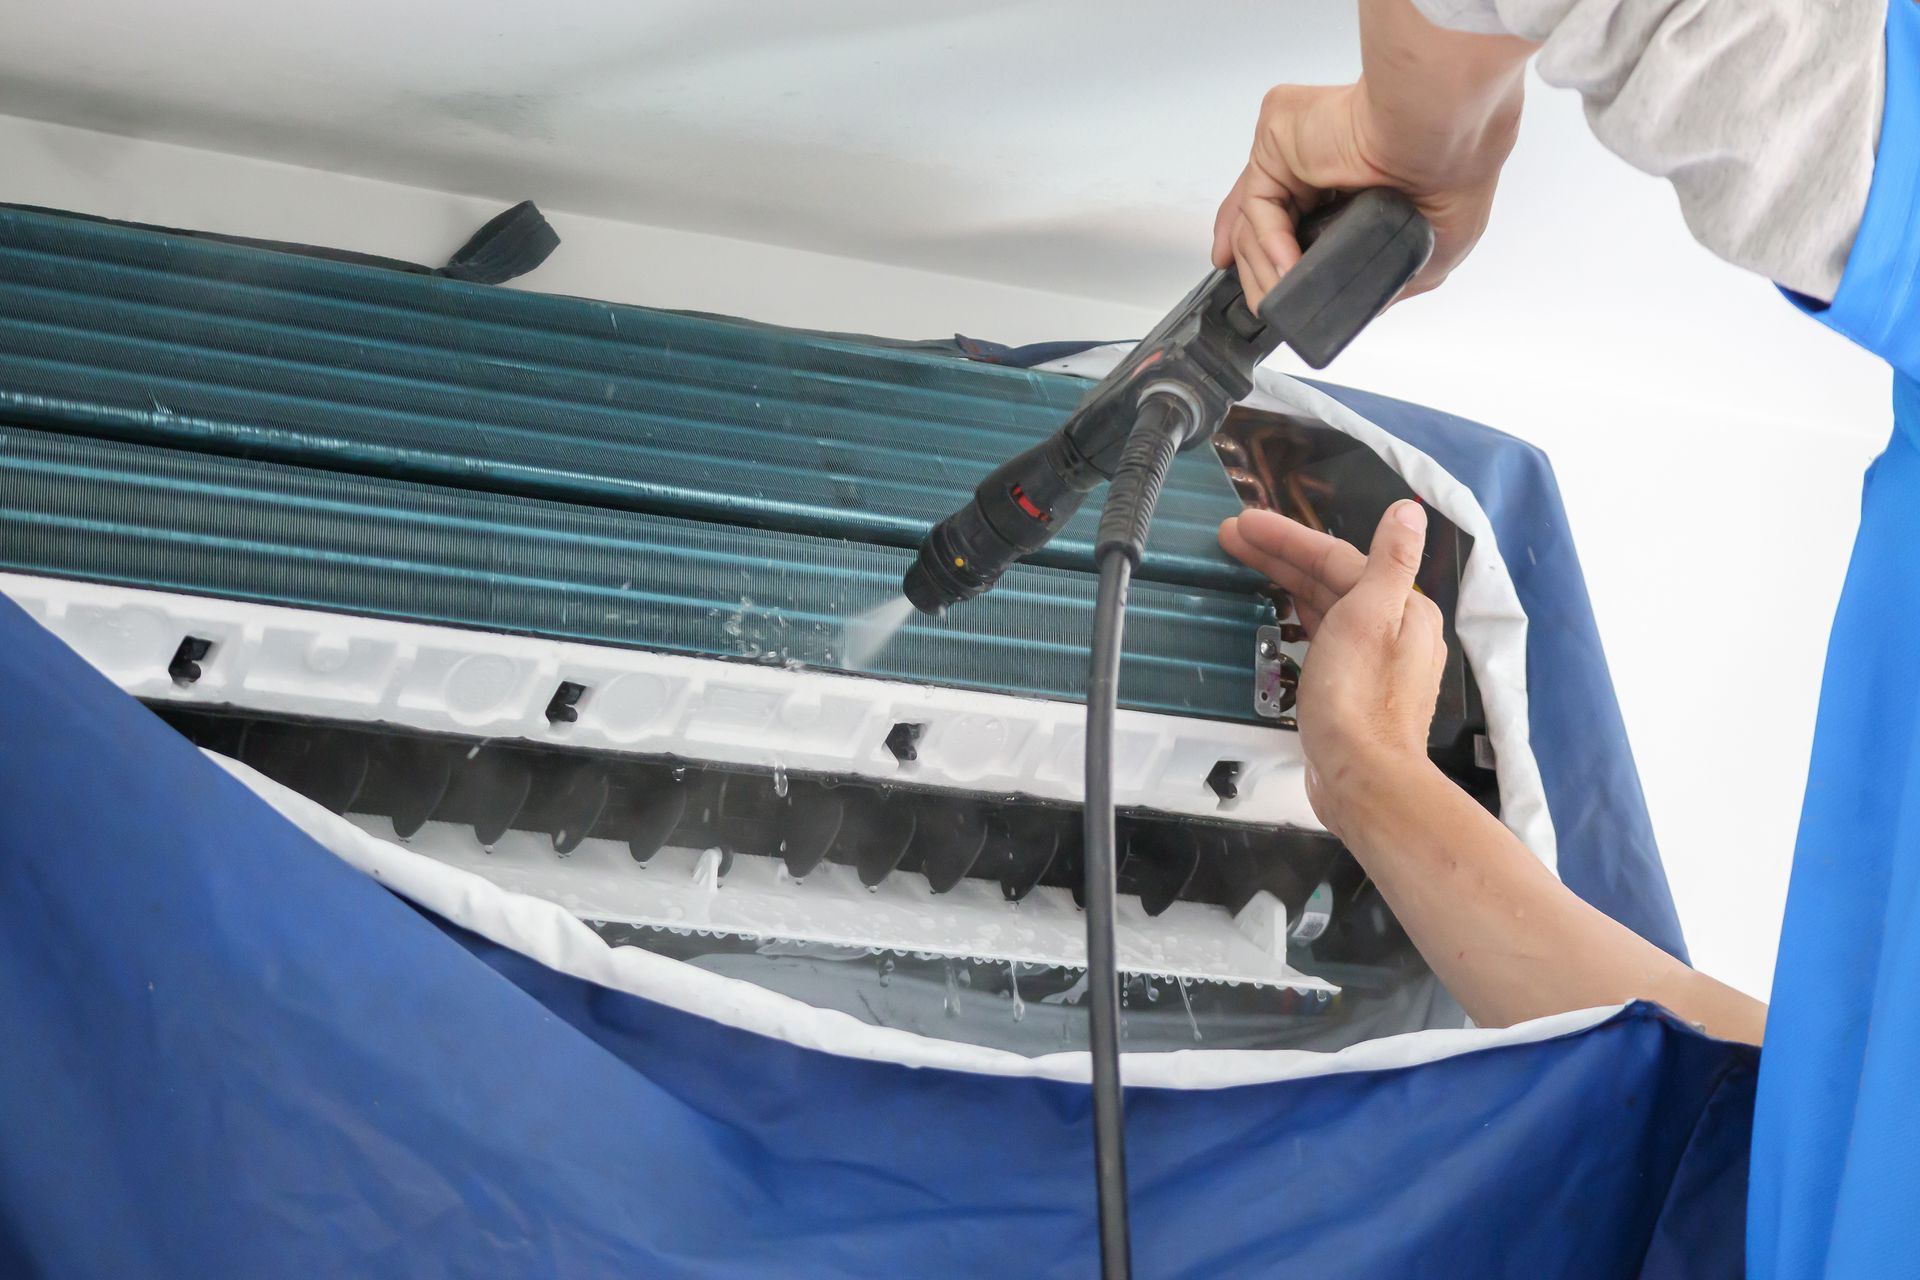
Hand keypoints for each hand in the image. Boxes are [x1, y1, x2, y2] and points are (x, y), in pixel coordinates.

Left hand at [1211, 1, 1531, 308]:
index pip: (1297, 227)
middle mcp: (1316, 164)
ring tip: (1281, 300)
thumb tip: (1360, 307)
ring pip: (1255, 220)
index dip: (1282, 265)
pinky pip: (1258, 203)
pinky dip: (1267, 244)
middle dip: (1257, 271)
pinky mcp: (1278, 141)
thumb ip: (1386, 280)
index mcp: (1349, 184)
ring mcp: (1294, 151)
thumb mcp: (1430, 254)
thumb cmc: (1454, 175)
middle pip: (1263, 225)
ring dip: (1262, 270)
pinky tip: (1287, 269)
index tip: (1279, 301)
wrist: (1448, 138)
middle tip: (1267, 309)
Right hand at [1220, 500, 1445, 834]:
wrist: (1362, 778)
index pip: (1336, 557)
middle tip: (1228, 538)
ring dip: (1283, 582)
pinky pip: (1321, 638)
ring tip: (1241, 565)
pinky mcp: (1350, 689)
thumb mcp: (1372, 616)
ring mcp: (1371, 661)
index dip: (1287, 537)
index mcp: (1401, 607)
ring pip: (1324, 607)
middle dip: (1278, 555)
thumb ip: (1390, 560)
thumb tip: (1409, 508)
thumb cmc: (1359, 698)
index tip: (1241, 524)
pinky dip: (1295, 619)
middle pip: (1329, 579)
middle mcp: (1392, 629)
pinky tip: (1275, 618)